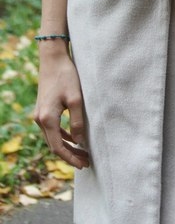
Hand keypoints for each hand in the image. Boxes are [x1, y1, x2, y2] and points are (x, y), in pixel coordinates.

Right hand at [34, 47, 89, 169]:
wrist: (53, 59)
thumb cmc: (66, 76)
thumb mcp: (76, 99)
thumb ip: (77, 122)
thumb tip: (80, 142)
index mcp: (47, 119)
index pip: (58, 147)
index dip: (70, 158)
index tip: (83, 164)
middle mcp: (40, 119)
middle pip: (54, 145)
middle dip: (70, 155)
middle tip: (86, 162)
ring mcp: (40, 114)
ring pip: (53, 138)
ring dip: (67, 147)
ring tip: (82, 153)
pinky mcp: (43, 109)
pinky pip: (52, 129)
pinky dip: (63, 136)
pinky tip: (74, 138)